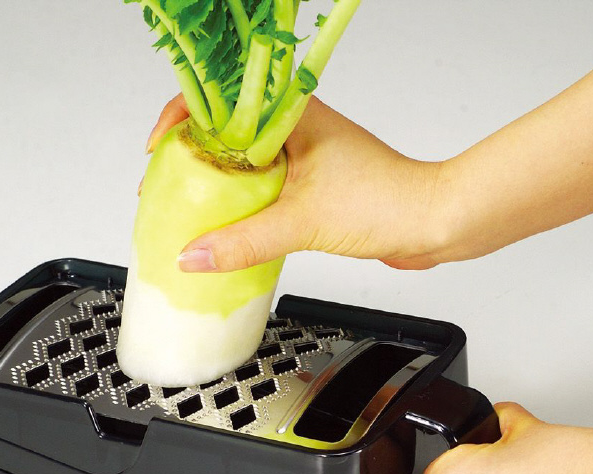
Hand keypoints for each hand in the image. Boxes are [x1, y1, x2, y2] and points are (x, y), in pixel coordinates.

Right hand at [145, 94, 455, 271]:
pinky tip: (228, 229)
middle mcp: (296, 129)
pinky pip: (264, 189)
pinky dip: (242, 205)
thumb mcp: (304, 222)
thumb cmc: (388, 201)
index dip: (180, 120)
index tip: (159, 150)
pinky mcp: (313, 184)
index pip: (219, 100)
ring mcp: (304, 155)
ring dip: (217, 185)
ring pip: (244, 164)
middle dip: (192, 157)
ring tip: (189, 211)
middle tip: (166, 186)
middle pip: (225, 133)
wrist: (433, 223)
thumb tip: (194, 254)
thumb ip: (244, 241)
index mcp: (291, 115)